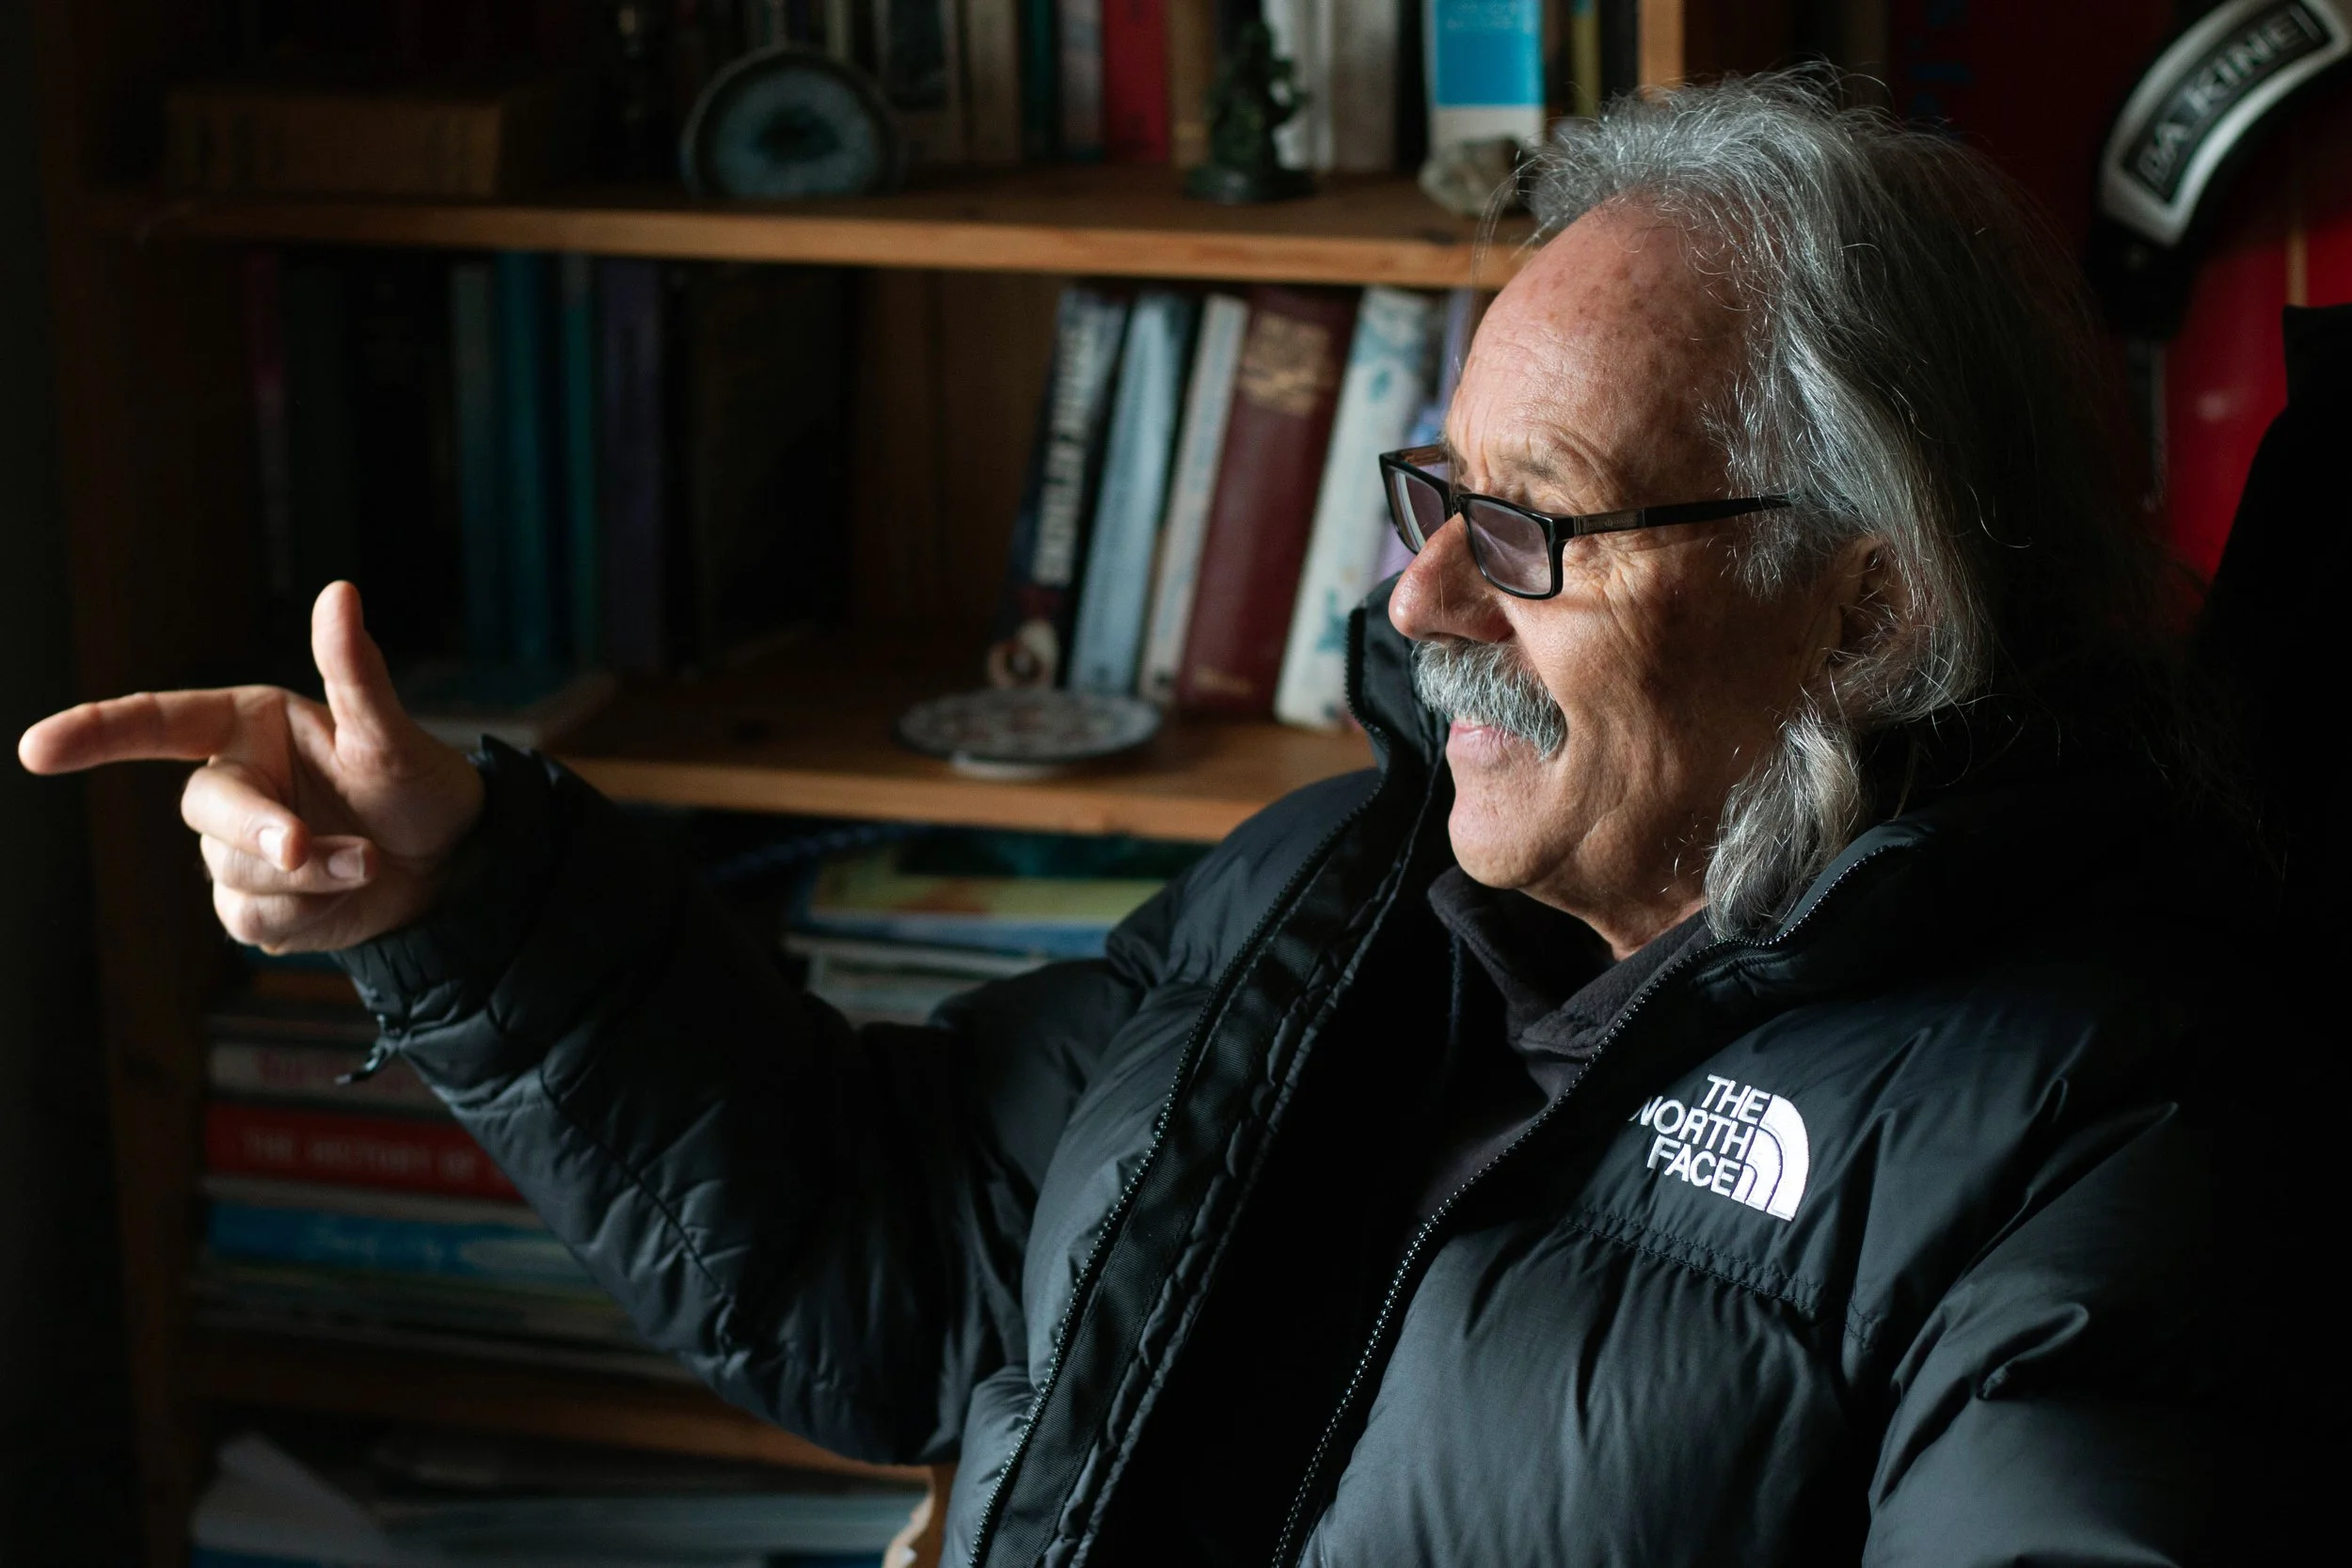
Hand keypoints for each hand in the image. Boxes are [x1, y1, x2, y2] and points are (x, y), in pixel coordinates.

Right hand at [18, 582, 485, 953]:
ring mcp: (235, 850)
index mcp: (248, 727)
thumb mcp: (393, 735)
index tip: (38, 748)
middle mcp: (234, 783)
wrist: (452, 868)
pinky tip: (347, 895)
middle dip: (261, 833)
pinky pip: (253, 917)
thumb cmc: (421, 788)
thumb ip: (357, 674)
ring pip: (234, 873)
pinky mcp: (251, 905)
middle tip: (314, 848)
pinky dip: (309, 913)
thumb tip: (340, 592)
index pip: (158, 722)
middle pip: (206, 810)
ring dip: (310, 876)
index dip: (96, 732)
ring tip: (369, 861)